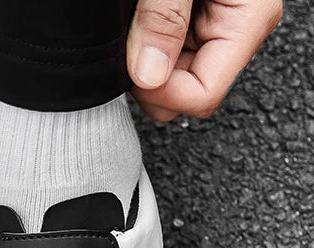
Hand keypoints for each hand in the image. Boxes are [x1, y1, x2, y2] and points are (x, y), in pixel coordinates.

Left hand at [127, 0, 282, 120]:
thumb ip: (165, 21)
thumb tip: (150, 75)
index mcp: (246, 21)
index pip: (204, 96)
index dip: (162, 94)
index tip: (134, 74)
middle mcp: (236, 32)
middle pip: (187, 98)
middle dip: (151, 87)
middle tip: (128, 52)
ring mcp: (216, 32)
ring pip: (174, 84)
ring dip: (145, 70)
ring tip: (136, 30)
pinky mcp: (197, 26)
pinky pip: (169, 62)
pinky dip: (147, 55)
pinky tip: (140, 30)